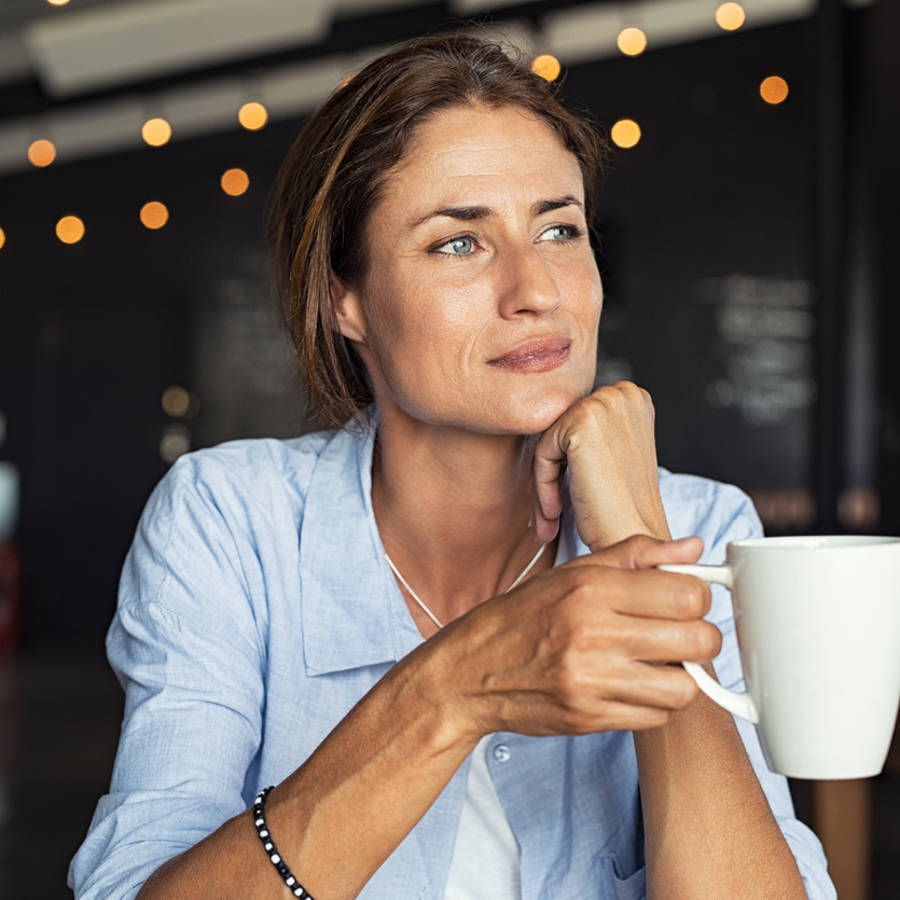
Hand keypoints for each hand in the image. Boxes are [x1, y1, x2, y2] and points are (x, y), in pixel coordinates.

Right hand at [432, 534, 720, 739]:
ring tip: (656, 663)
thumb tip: (693, 548)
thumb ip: (637, 555)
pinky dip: (653, 704)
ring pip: (685, 687)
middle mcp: (592, 633)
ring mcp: (591, 680)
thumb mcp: (574, 572)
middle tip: (679, 633)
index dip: (697, 597)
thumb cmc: (524, 615)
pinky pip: (656, 718)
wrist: (471, 670)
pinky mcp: (589, 718)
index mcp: (591, 588)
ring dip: (679, 676)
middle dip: (699, 636)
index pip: (688, 594)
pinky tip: (631, 685)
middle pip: (698, 640)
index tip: (683, 600)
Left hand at [531, 381, 669, 551]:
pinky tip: (555, 513)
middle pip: (560, 428)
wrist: (634, 538)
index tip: (567, 495)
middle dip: (554, 471)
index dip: (567, 462)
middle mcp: (623, 393)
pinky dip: (543, 486)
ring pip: (548, 440)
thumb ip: (589, 430)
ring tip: (552, 517)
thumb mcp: (611, 454)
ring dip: (545, 482)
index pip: (575, 420)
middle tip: (553, 513)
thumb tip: (543, 419)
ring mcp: (604, 404)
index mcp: (633, 397)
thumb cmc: (622, 507)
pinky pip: (542, 452)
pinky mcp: (583, 422)